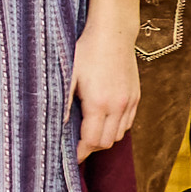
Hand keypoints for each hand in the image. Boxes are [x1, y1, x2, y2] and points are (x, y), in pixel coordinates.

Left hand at [71, 30, 141, 162]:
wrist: (113, 33)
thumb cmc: (85, 51)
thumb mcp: (67, 76)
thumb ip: (61, 103)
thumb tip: (53, 126)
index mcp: (99, 104)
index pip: (91, 141)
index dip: (80, 153)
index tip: (69, 158)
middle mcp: (118, 106)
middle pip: (106, 142)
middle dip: (90, 148)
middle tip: (75, 145)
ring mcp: (130, 102)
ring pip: (119, 134)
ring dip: (104, 138)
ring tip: (88, 133)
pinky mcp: (136, 96)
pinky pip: (128, 122)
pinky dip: (116, 127)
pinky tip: (103, 120)